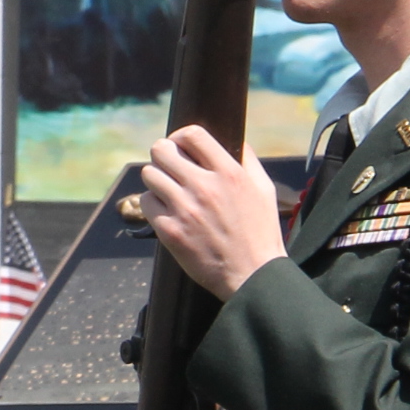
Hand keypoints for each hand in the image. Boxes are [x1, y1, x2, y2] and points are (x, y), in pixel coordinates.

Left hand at [142, 127, 285, 297]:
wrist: (252, 275)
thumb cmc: (260, 232)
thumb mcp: (263, 189)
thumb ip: (247, 160)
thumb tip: (231, 140)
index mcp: (229, 173)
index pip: (192, 134)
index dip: (180, 136)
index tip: (179, 146)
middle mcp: (204, 186)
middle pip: (161, 150)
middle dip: (163, 155)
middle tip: (169, 167)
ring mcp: (184, 208)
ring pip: (149, 174)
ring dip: (157, 179)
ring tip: (168, 190)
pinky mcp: (169, 230)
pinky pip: (146, 202)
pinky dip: (153, 204)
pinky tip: (167, 210)